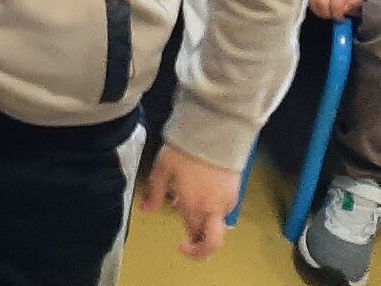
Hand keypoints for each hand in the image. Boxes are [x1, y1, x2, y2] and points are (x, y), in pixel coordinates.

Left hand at [143, 145, 237, 259]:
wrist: (213, 132)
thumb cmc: (184, 150)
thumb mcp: (162, 170)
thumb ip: (154, 194)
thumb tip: (145, 209)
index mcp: (194, 208)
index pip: (197, 240)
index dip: (190, 249)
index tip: (180, 246)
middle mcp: (214, 209)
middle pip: (214, 242)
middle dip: (203, 248)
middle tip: (191, 245)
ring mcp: (227, 201)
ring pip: (218, 223)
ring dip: (205, 223)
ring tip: (189, 204)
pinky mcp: (235, 190)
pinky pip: (224, 208)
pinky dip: (212, 208)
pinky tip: (200, 193)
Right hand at [310, 0, 368, 19]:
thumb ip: (356, 0)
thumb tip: (347, 10)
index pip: (336, 4)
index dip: (338, 14)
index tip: (340, 18)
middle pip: (322, 3)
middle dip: (327, 14)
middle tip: (332, 16)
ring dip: (318, 9)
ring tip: (325, 11)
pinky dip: (311, 1)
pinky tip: (318, 4)